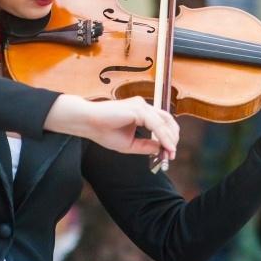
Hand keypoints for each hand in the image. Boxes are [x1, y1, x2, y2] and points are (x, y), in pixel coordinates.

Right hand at [45, 95, 178, 158]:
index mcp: (141, 112)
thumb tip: (162, 149)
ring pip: (164, 122)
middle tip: (171, 155)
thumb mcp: (129, 144)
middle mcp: (143, 106)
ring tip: (170, 153)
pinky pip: (156, 125)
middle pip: (168, 120)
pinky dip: (163, 137)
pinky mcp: (138, 109)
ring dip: (170, 139)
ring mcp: (141, 106)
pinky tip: (166, 147)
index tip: (169, 154)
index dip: (169, 137)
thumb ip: (145, 146)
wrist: (88, 123)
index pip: (163, 122)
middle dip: (173, 138)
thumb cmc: (103, 131)